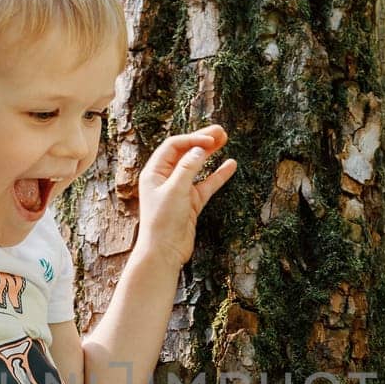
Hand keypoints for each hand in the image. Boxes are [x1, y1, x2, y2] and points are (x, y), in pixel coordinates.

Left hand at [135, 124, 236, 267]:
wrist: (164, 252)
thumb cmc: (162, 222)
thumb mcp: (175, 190)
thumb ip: (188, 168)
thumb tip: (200, 148)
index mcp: (154, 172)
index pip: (174, 146)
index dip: (192, 139)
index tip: (210, 139)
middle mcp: (165, 178)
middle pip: (185, 152)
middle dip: (202, 141)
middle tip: (221, 131)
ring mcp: (179, 190)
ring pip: (197, 166)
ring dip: (210, 153)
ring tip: (225, 140)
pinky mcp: (191, 202)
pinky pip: (206, 184)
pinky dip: (218, 175)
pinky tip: (230, 164)